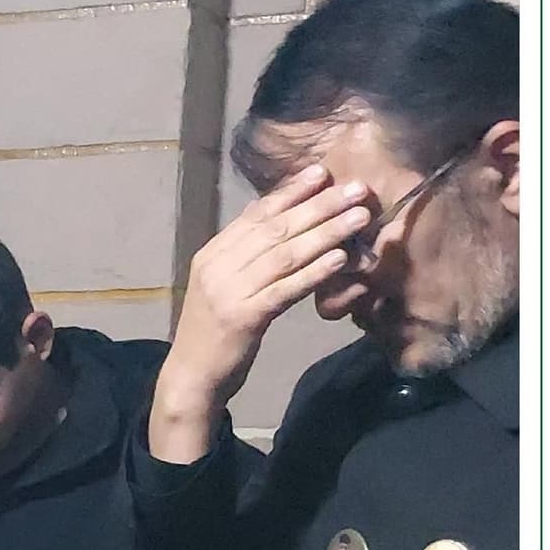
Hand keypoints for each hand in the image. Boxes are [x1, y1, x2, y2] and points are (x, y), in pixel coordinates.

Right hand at [149, 164, 375, 460]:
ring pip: (284, 254)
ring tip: (359, 217)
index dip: (290, 192)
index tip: (321, 173)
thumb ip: (246, 257)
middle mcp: (217, 267)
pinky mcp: (243, 318)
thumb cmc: (214, 332)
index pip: (255, 215)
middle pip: (275, 229)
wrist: (191, 377)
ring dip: (326, 233)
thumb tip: (278, 221)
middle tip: (355, 189)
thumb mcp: (224, 286)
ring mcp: (228, 292)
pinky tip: (340, 260)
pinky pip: (284, 289)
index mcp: (212, 255)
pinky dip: (314, 272)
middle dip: (318, 206)